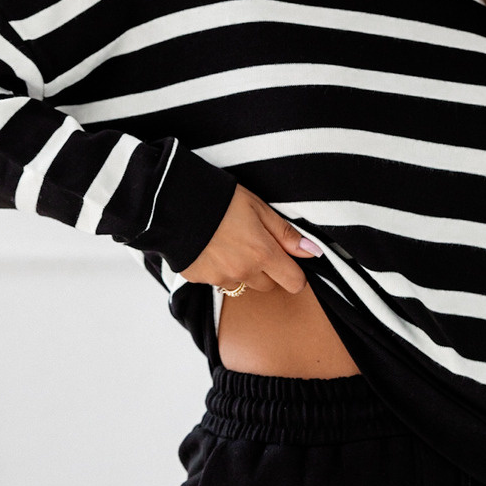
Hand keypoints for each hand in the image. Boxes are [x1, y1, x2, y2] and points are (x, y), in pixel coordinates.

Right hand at [179, 184, 320, 293]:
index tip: (287, 260)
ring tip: (228, 244)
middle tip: (253, 244)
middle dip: (267, 270)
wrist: (173, 203)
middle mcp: (243, 272)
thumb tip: (312, 252)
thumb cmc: (220, 199)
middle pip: (268, 286)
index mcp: (263, 254)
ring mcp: (220, 278)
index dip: (294, 273)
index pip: (294, 283)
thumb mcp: (259, 208)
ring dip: (242, 271)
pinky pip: (217, 281)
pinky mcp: (199, 279)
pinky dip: (218, 269)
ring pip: (242, 284)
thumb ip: (286, 234)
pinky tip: (209, 248)